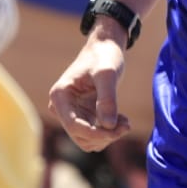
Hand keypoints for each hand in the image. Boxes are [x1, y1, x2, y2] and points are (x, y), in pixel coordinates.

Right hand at [47, 30, 131, 151]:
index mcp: (60, 95)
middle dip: (103, 135)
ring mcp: (71, 112)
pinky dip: (108, 132)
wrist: (105, 48)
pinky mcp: (83, 115)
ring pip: (87, 139)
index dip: (94, 133)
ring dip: (107, 136)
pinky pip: (94, 133)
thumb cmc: (104, 56)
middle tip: (126, 125)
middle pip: (80, 136)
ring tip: (125, 123)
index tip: (116, 130)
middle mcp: (61, 107)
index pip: (73, 125)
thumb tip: (108, 126)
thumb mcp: (108, 74)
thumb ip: (108, 99)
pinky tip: (122, 120)